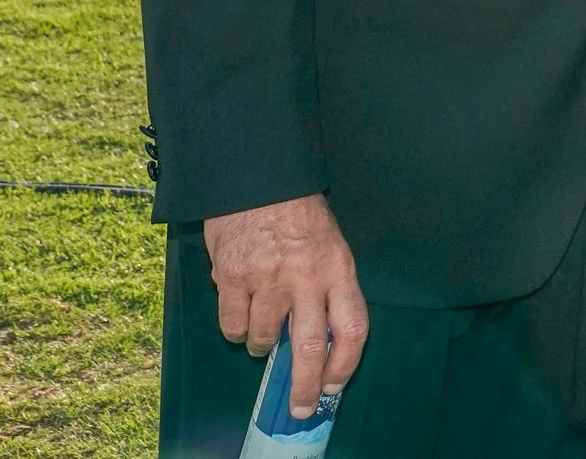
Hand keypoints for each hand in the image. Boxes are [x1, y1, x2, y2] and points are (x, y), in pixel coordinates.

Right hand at [202, 194, 369, 418]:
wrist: (259, 177)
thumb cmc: (298, 214)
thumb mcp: (329, 245)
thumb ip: (327, 288)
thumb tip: (318, 342)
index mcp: (338, 268)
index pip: (352, 327)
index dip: (345, 364)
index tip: (333, 386)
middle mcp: (306, 277)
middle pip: (310, 348)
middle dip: (304, 386)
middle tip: (299, 408)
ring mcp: (267, 278)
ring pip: (264, 340)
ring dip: (262, 348)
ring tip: (263, 335)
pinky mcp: (233, 277)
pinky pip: (233, 325)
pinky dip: (236, 330)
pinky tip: (240, 314)